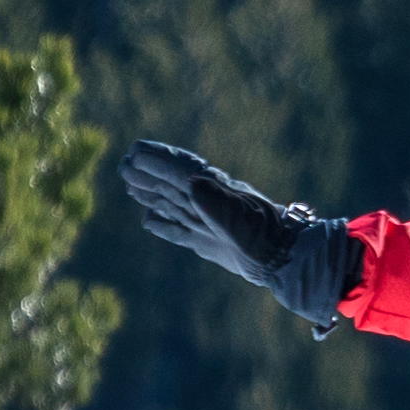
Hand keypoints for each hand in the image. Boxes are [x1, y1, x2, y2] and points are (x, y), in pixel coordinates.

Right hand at [120, 140, 360, 333]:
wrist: (283, 259)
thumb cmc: (263, 235)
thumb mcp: (238, 216)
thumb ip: (213, 201)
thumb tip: (189, 183)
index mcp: (214, 190)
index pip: (180, 169)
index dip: (158, 159)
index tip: (136, 150)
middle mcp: (208, 202)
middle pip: (171, 184)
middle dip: (149, 174)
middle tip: (126, 165)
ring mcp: (207, 222)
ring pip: (171, 204)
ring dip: (151, 194)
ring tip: (131, 186)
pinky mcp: (208, 242)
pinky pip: (178, 231)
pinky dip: (162, 225)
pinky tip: (149, 220)